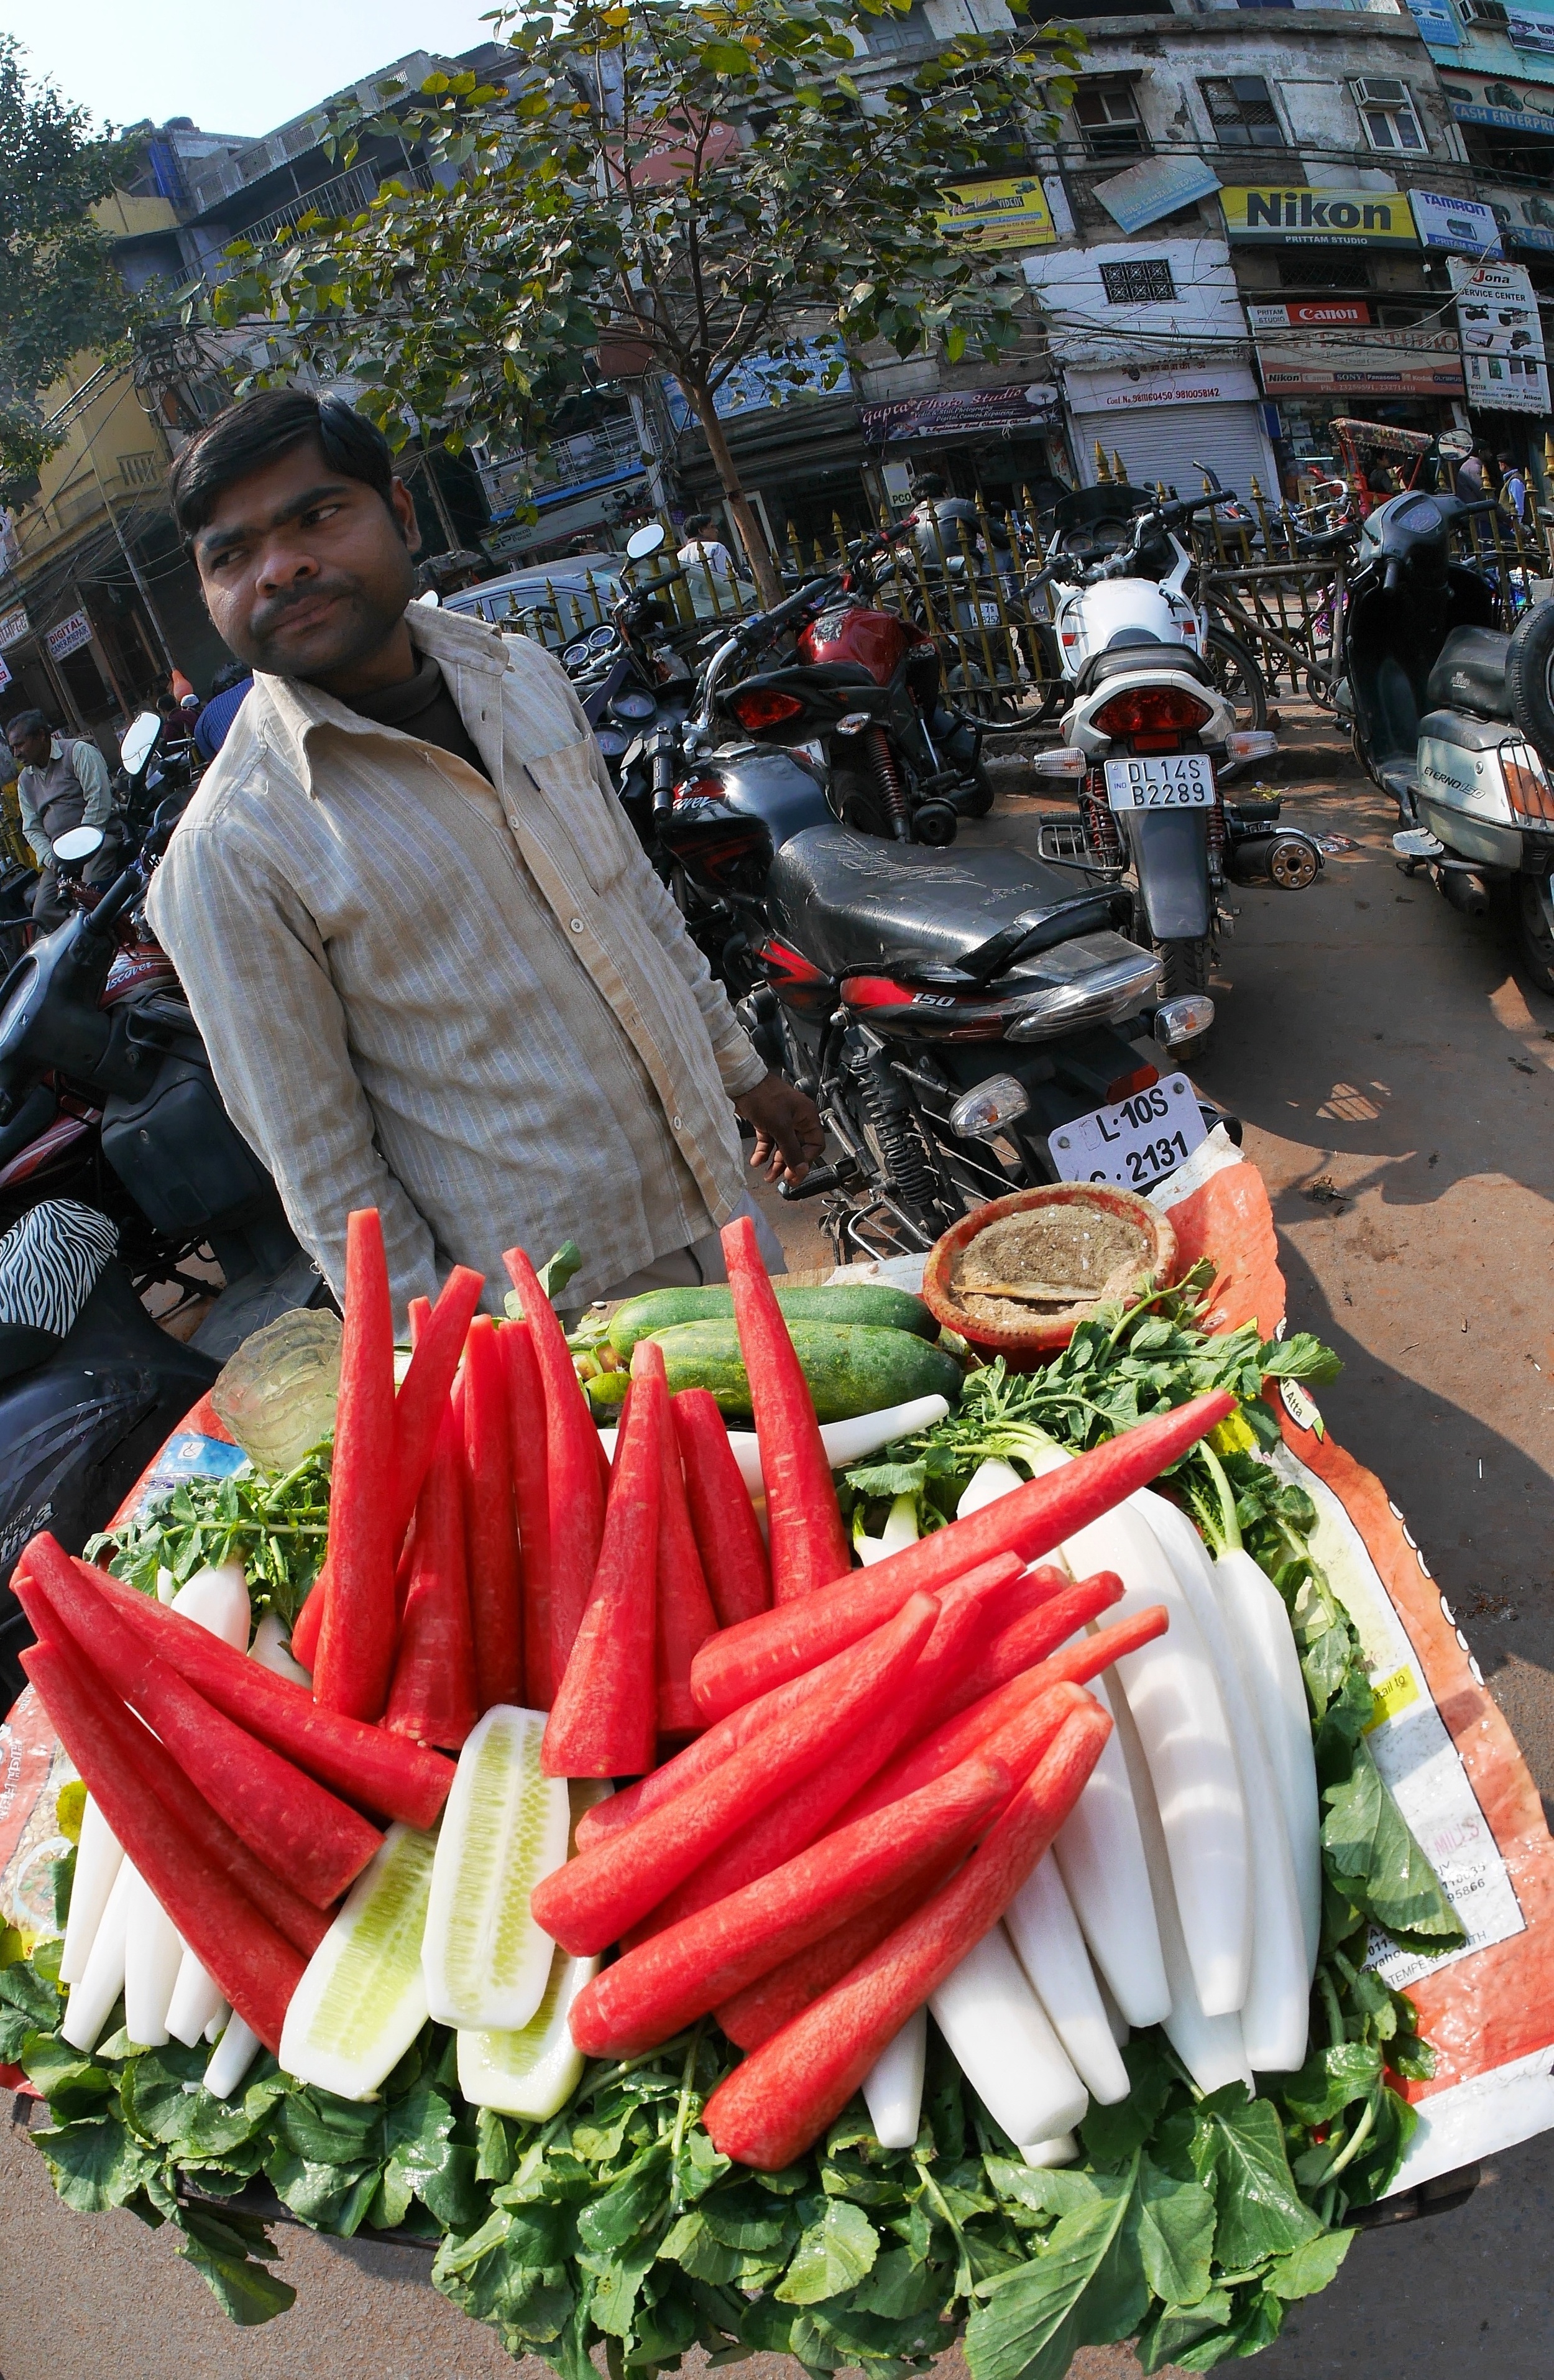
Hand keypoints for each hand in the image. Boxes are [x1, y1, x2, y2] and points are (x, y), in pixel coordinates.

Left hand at [733, 1071, 824, 1187]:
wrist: (742, 1083)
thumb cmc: (764, 1096)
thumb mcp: (780, 1127)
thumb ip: (791, 1150)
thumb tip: (801, 1170)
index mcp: (807, 1116)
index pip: (815, 1144)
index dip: (806, 1160)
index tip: (795, 1173)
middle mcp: (796, 1119)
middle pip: (798, 1149)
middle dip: (789, 1165)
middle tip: (783, 1179)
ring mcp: (781, 1121)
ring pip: (782, 1148)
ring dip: (775, 1163)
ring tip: (768, 1176)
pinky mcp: (767, 1122)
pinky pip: (768, 1142)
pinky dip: (763, 1152)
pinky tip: (756, 1161)